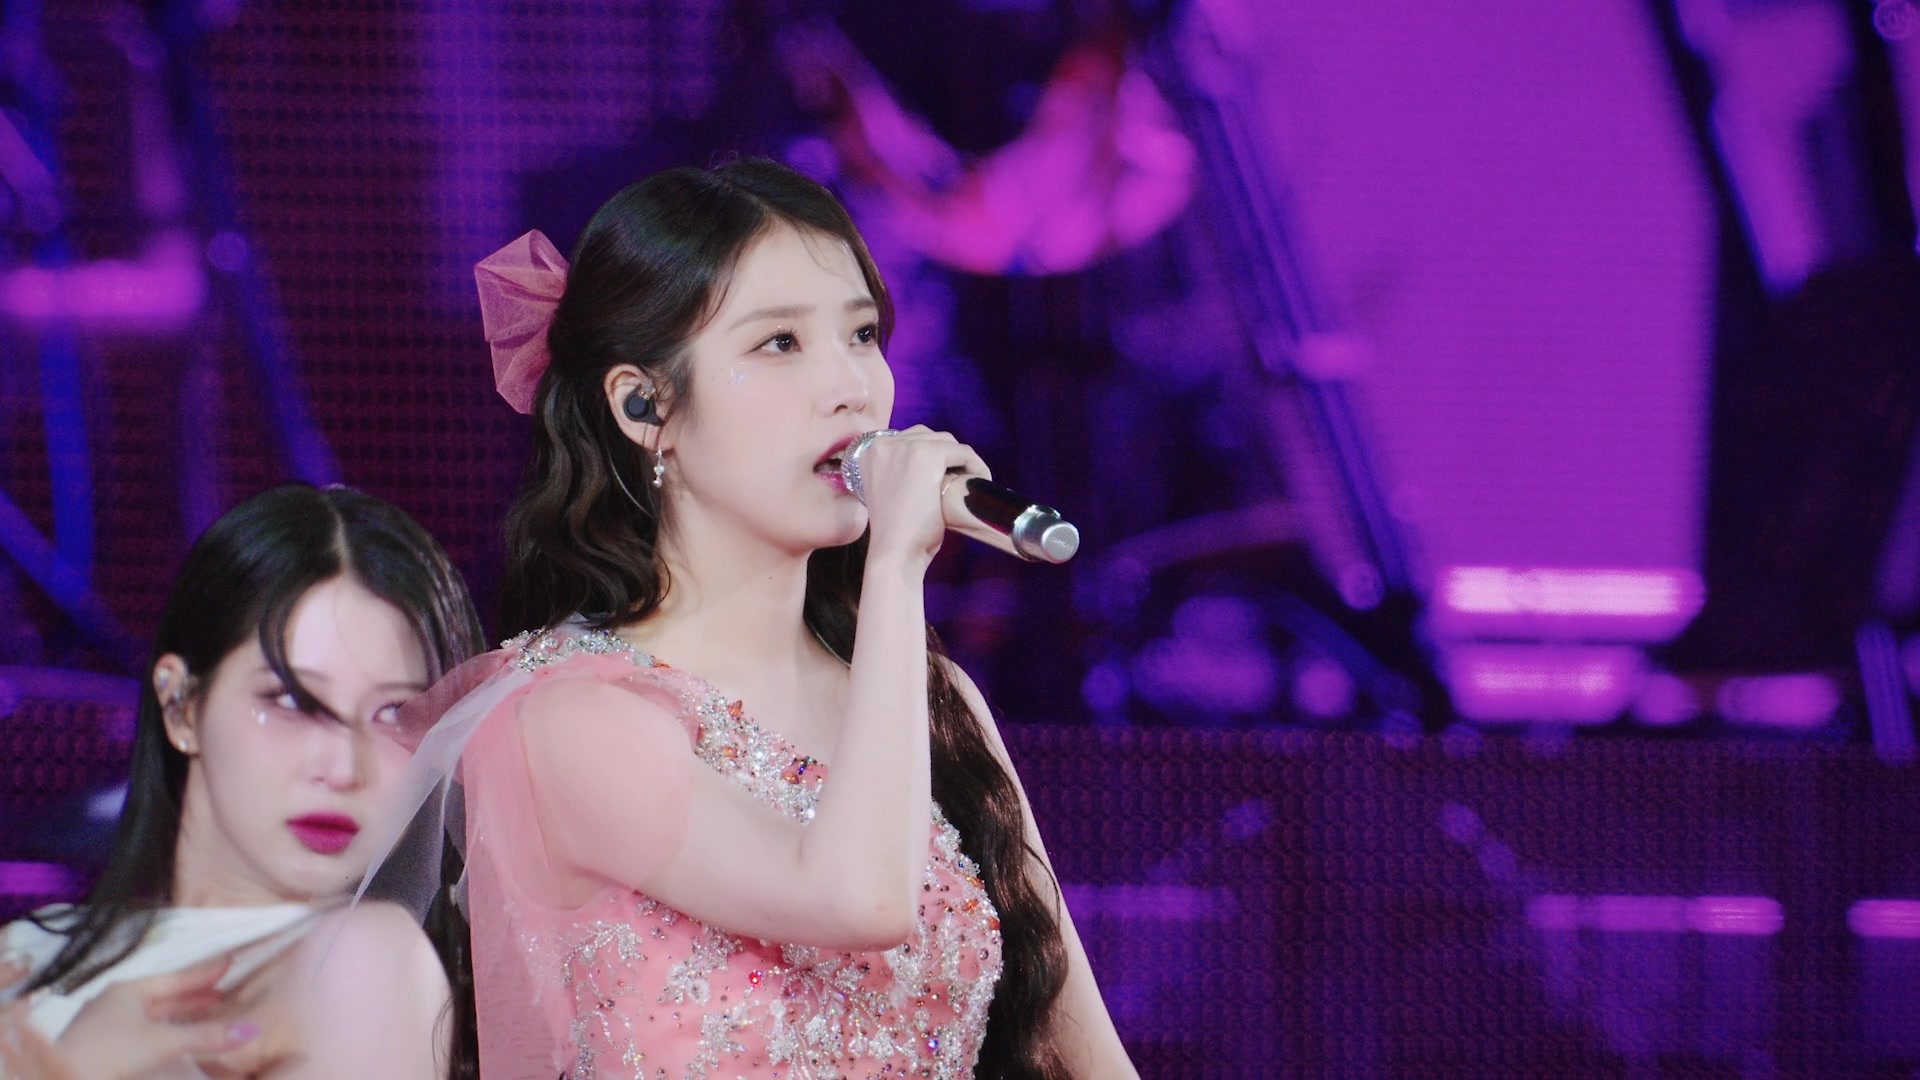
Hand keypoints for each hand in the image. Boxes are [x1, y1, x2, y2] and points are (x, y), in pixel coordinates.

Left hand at [48, 955, 263, 1078]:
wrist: (60, 1077)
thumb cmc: (109, 1053)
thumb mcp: (163, 1042)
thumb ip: (206, 1037)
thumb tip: (252, 1030)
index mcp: (129, 991)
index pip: (176, 978)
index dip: (204, 973)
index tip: (229, 963)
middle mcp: (116, 1003)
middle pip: (164, 996)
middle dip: (194, 996)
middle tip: (225, 993)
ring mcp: (106, 1026)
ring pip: (151, 1015)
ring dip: (179, 1016)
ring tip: (207, 1015)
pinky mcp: (102, 1048)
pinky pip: (142, 1031)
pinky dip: (164, 1031)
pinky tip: (174, 1039)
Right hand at [852, 426, 990, 564]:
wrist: (895, 552)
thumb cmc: (895, 533)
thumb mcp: (888, 493)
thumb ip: (898, 474)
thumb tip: (926, 471)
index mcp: (870, 453)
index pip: (908, 440)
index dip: (930, 456)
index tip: (944, 476)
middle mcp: (884, 444)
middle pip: (927, 436)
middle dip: (946, 456)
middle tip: (957, 481)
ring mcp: (906, 447)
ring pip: (946, 442)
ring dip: (960, 459)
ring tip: (968, 482)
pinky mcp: (928, 455)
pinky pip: (962, 451)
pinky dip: (975, 465)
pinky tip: (979, 482)